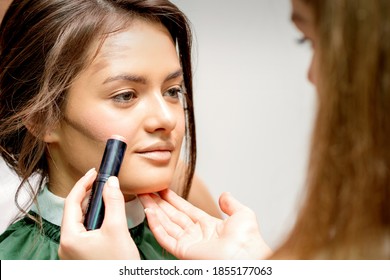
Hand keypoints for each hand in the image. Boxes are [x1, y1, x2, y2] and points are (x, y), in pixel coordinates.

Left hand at [58, 169, 139, 259]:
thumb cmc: (117, 265)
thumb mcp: (117, 229)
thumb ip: (113, 202)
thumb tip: (111, 182)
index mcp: (70, 238)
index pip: (72, 202)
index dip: (83, 184)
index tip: (93, 172)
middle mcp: (67, 245)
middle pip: (74, 211)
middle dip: (88, 194)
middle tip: (100, 181)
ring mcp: (74, 251)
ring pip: (80, 221)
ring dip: (92, 206)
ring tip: (104, 195)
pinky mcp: (82, 255)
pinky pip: (85, 231)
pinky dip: (94, 219)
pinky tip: (105, 214)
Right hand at [138, 189, 271, 259]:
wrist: (245, 255)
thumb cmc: (248, 240)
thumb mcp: (242, 214)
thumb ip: (230, 204)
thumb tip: (224, 195)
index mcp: (209, 226)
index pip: (186, 210)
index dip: (174, 200)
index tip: (163, 189)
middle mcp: (197, 235)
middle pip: (173, 216)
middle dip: (159, 203)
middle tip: (147, 191)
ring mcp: (188, 243)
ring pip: (166, 224)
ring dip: (154, 211)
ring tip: (144, 197)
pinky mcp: (182, 251)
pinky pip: (164, 237)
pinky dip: (155, 225)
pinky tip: (149, 212)